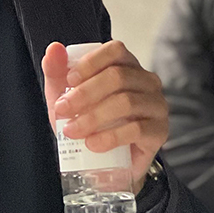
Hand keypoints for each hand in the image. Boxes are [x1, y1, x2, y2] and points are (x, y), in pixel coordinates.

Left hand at [43, 41, 169, 187]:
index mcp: (126, 66)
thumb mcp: (67, 98)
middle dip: (85, 93)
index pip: (115, 50)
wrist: (105, 162)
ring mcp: (156, 105)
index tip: (69, 80)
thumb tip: (53, 49)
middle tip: (63, 110)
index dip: (91, 62)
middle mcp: (146, 81)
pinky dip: (110, 137)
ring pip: (127, 102)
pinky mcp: (159, 131)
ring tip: (73, 131)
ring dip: (94, 117)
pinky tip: (93, 144)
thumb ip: (57, 73)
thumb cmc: (89, 124)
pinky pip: (136, 129)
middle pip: (119, 76)